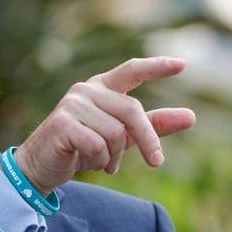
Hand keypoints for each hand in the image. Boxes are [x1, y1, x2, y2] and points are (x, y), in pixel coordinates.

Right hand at [13, 57, 195, 194]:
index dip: (156, 67)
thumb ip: (152, 126)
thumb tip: (191, 117)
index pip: (132, 71)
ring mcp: (72, 105)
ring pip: (116, 133)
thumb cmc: (81, 148)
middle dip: (148, 140)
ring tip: (104, 162)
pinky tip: (90, 163)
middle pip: (132, 111)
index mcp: (101, 88)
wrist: (41, 166)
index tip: (182, 65)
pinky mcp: (62, 123)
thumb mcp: (122, 137)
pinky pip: (98, 145)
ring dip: (115, 156)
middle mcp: (86, 90)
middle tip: (156, 163)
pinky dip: (100, 161)